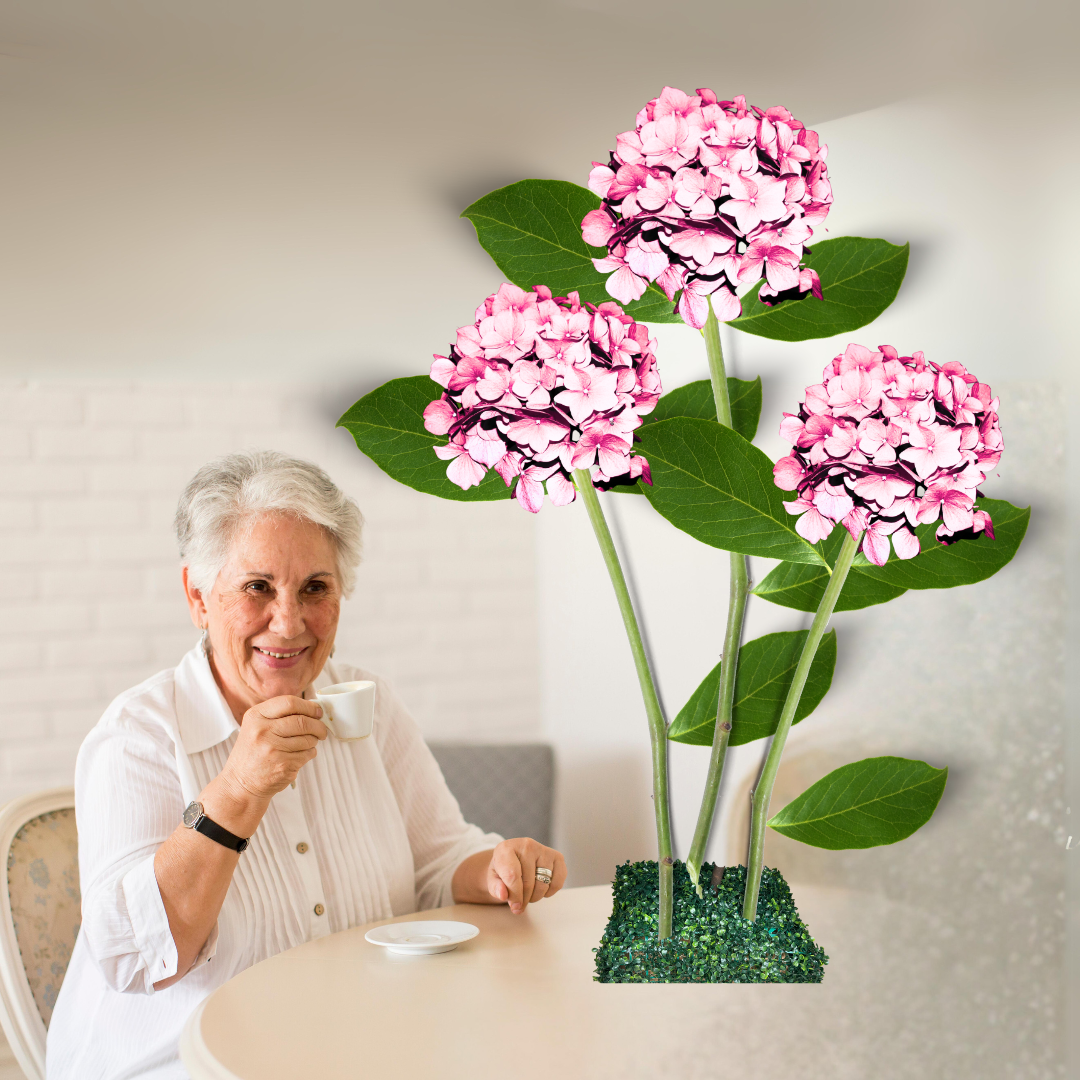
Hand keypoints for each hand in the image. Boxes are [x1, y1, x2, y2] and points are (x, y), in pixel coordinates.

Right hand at [215, 696, 327, 814]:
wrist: (240, 784)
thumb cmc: (253, 752)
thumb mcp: (255, 726)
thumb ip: (279, 715)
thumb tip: (314, 709)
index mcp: (255, 716)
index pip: (289, 702)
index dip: (309, 706)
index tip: (318, 712)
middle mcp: (263, 731)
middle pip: (303, 721)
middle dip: (318, 725)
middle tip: (322, 730)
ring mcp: (273, 749)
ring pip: (308, 739)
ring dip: (314, 741)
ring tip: (306, 744)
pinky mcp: (283, 765)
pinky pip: (308, 754)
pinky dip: (309, 753)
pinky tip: (298, 756)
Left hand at [486, 838, 566, 913]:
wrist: (514, 859)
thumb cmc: (502, 871)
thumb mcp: (492, 879)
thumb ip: (495, 888)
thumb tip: (503, 895)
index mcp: (506, 848)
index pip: (513, 875)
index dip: (514, 895)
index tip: (515, 906)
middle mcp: (526, 845)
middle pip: (528, 883)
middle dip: (524, 899)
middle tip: (519, 903)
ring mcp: (543, 849)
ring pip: (543, 884)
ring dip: (535, 897)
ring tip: (528, 894)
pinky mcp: (557, 857)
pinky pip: (557, 882)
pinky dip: (549, 892)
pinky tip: (540, 888)